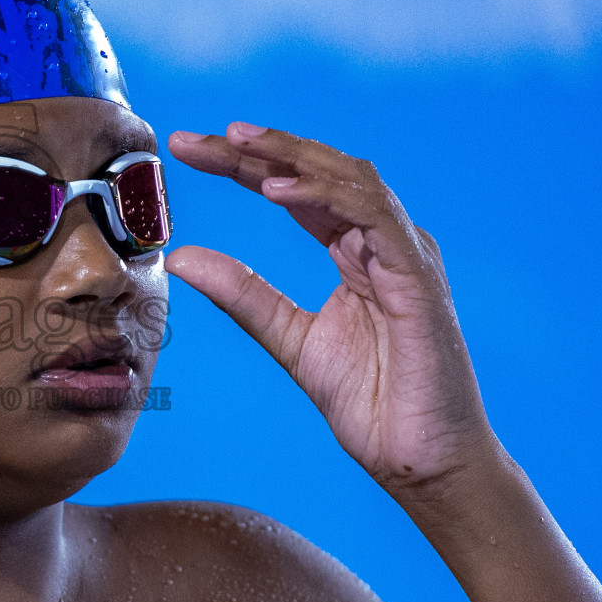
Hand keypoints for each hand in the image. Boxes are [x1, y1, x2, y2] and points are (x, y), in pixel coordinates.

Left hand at [166, 123, 497, 494]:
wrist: (421, 460)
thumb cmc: (374, 403)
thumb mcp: (289, 338)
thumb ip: (242, 294)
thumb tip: (181, 257)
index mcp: (353, 251)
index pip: (292, 190)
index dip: (241, 165)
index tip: (186, 150)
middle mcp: (381, 240)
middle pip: (316, 172)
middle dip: (255, 149)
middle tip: (194, 140)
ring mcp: (404, 253)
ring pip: (349, 178)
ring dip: (290, 156)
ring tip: (236, 143)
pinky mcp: (418, 275)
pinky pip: (373, 216)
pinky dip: (325, 196)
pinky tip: (278, 191)